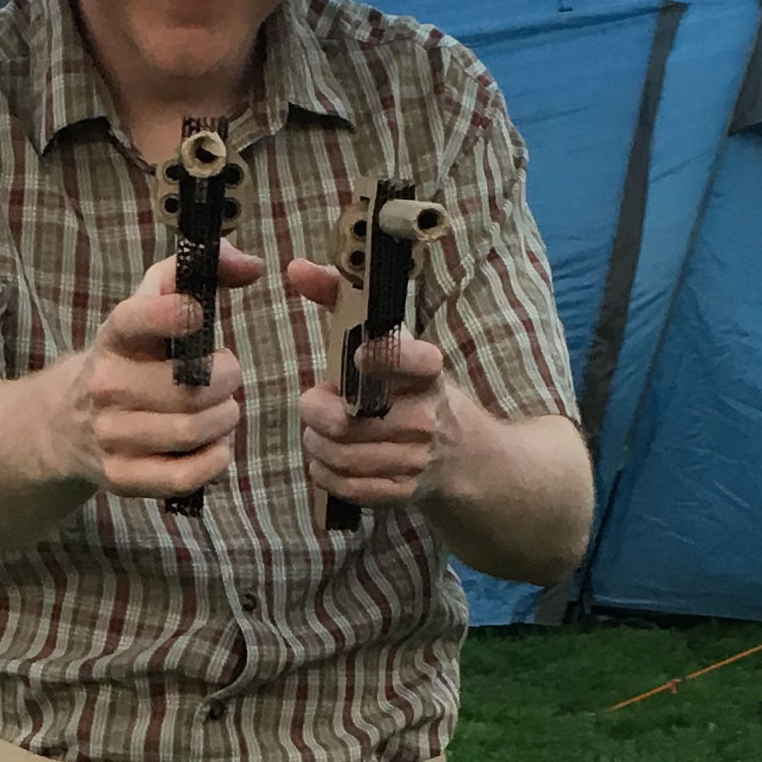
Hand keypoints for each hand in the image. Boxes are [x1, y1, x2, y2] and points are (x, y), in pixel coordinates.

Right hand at [61, 248, 267, 500]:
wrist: (64, 424)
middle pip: (190, 389)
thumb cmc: (127, 358)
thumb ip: (194, 272)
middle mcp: (104, 386)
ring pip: (192, 430)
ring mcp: (111, 435)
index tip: (199, 315)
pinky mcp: (122, 477)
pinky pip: (184, 475)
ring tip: (223, 410)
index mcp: (113, 338)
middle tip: (227, 377)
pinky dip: (215, 459)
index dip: (173, 314)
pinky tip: (216, 445)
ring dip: (225, 419)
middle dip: (228, 380)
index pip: (136, 319)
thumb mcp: (146, 307)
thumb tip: (251, 265)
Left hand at [284, 255, 457, 510]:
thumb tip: (294, 269)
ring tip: (318, 430)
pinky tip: (327, 457)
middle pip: (347, 421)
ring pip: (339, 455)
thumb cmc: (412, 387)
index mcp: (428, 372)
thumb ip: (339, 299)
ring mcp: (415, 459)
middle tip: (315, 403)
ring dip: (315, 442)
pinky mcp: (403, 492)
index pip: (412, 361)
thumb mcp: (390, 340)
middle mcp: (426, 417)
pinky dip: (324, 471)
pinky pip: (345, 486)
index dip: (382, 358)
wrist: (467, 454)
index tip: (358, 355)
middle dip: (315, 411)